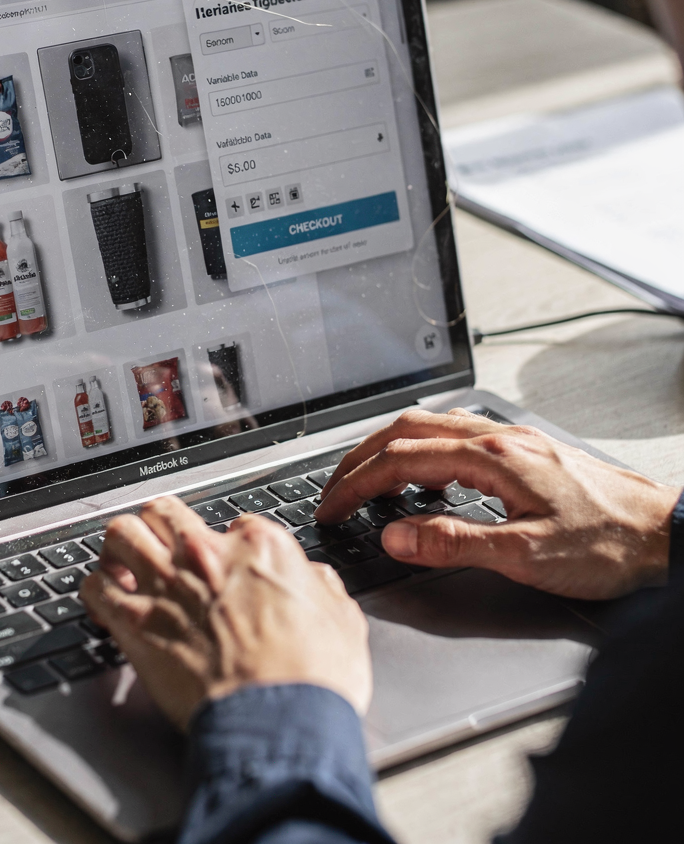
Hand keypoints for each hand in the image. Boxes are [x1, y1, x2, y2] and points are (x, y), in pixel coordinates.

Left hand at [79, 495, 371, 730]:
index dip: (227, 544)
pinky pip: (94, 586)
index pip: (233, 523)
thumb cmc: (311, 678)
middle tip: (162, 545)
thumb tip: (315, 580)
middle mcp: (206, 555)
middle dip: (161, 526)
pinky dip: (94, 588)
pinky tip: (104, 598)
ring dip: (120, 546)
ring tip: (123, 562)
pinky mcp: (135, 622)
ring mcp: (166, 584)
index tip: (225, 563)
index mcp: (259, 547)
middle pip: (165, 511)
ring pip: (122, 533)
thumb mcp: (342, 620)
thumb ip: (321, 588)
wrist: (278, 722)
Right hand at [315, 409, 680, 599]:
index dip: (357, 485)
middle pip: (405, 431)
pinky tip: (423, 473)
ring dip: (386, 448)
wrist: (669, 533)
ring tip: (364, 477)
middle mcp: (497, 438)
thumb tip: (395, 536)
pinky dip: (418, 448)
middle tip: (333, 490)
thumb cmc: (610, 544)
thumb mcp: (528, 555)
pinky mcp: (522, 450)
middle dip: (359, 459)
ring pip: (427, 426)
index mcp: (491, 457)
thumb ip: (455, 543)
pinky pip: (452, 434)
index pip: (400, 461)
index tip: (332, 508)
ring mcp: (510, 439)